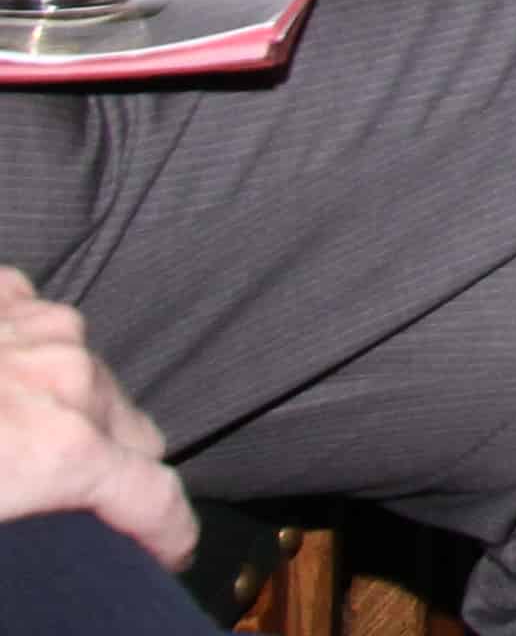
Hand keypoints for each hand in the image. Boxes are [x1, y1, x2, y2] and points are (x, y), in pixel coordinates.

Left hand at [0, 273, 190, 568]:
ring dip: (67, 405)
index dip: (168, 538)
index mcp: (63, 451)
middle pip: (131, 430)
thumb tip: (64, 528)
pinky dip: (25, 350)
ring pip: (89, 374)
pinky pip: (38, 321)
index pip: (158, 501)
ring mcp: (37, 325)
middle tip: (63, 497)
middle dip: (110, 466)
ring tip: (15, 431)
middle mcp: (69, 379)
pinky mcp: (3, 292)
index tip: (165, 555)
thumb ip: (44, 519)